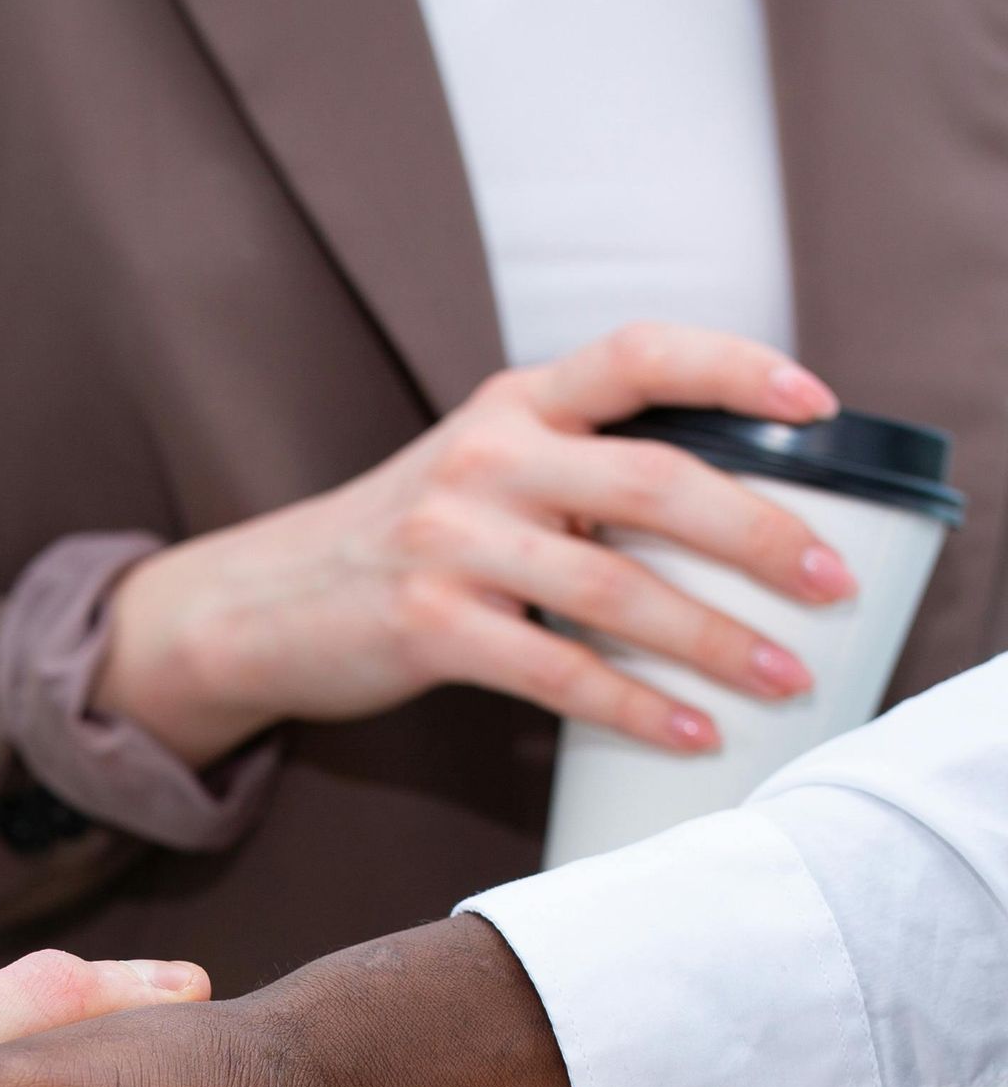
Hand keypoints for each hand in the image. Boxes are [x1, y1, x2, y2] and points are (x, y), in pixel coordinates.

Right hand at [95, 322, 851, 767]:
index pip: (641, 355)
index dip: (737, 367)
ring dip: (714, 639)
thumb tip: (718, 519)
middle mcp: (486, 458)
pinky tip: (690, 731)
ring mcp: (452, 542)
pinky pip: (557, 671)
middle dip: (758, 534)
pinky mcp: (427, 625)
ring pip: (616, 587)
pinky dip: (635, 705)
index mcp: (514, 403)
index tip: (818, 408)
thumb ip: (575, 469)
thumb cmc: (396, 546)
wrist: (257, 605)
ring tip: (782, 676)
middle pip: (653, 480)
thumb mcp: (480, 472)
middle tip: (829, 582)